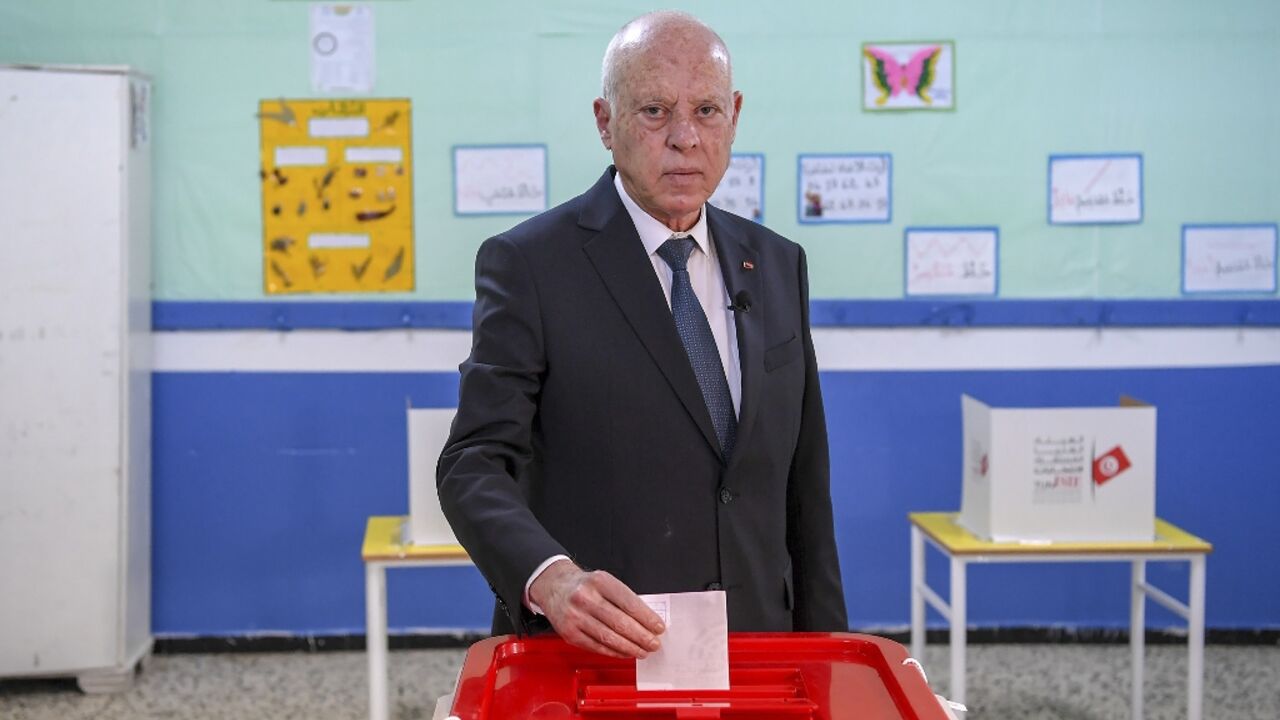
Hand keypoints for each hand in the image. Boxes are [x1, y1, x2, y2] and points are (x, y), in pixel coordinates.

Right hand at [529, 559, 664, 657]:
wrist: (554, 586)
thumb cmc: (584, 585)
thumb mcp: (605, 581)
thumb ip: (624, 599)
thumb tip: (647, 621)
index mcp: (599, 581)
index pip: (628, 602)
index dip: (646, 618)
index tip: (658, 627)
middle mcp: (585, 598)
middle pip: (620, 622)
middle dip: (641, 636)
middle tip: (654, 643)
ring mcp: (575, 616)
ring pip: (609, 637)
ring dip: (630, 647)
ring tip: (643, 650)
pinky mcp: (569, 633)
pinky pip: (596, 646)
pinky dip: (614, 652)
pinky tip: (625, 652)